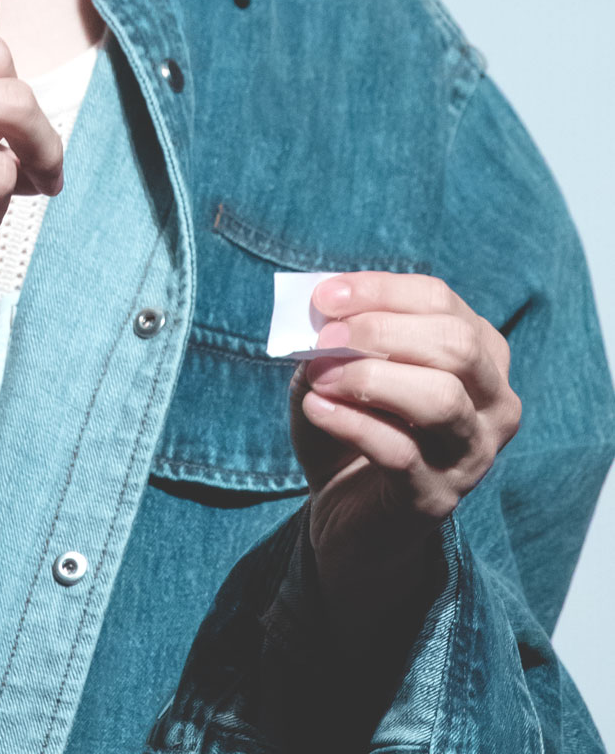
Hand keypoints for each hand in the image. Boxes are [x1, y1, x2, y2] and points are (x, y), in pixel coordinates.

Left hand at [289, 272, 521, 657]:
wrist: (352, 518)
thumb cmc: (354, 424)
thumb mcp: (342, 368)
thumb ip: (337, 339)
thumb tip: (322, 318)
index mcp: (481, 354)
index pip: (440, 300)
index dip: (380, 290)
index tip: (325, 295)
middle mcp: (494, 402)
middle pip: (455, 344)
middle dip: (381, 330)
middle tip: (323, 337)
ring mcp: (473, 454)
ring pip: (442, 398)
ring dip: (370, 377)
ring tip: (319, 376)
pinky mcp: (438, 497)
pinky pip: (400, 451)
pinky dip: (351, 422)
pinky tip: (314, 408)